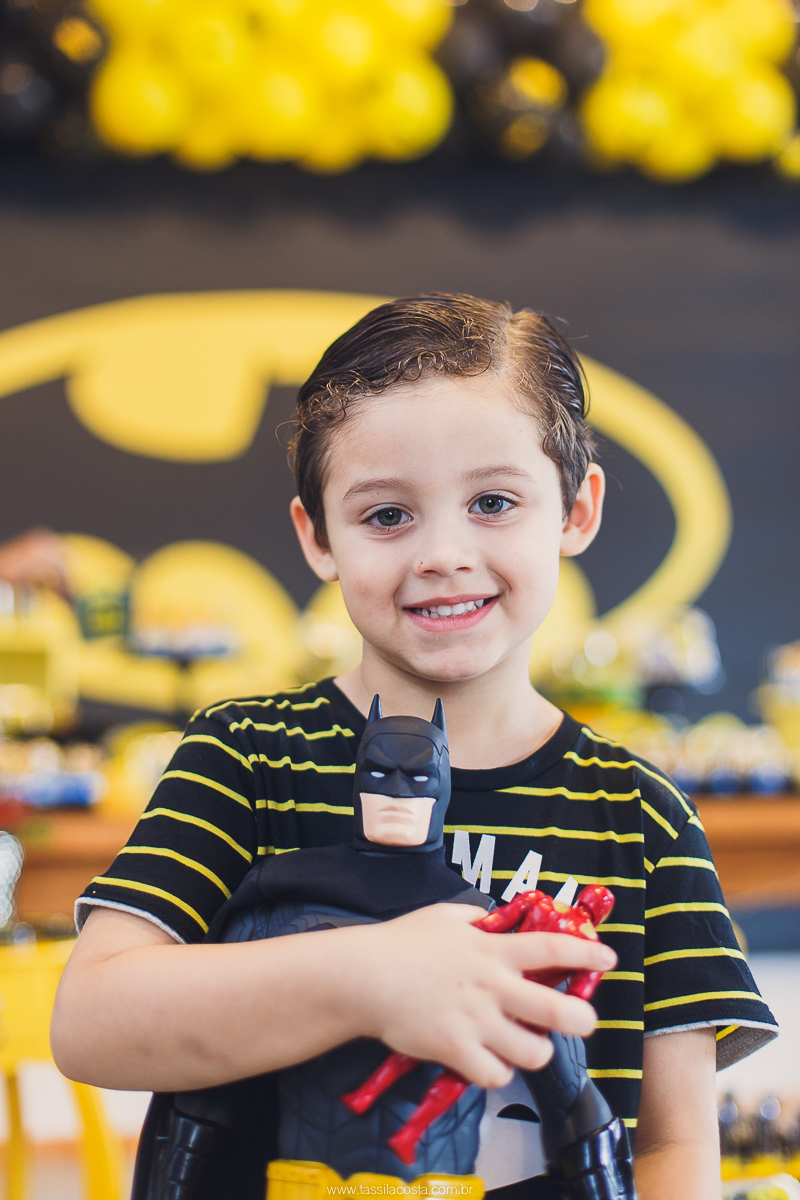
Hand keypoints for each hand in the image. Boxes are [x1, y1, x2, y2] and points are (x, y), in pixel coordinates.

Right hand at [346, 902, 616, 1089]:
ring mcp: (475, 1022)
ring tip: (528, 1047)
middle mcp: (491, 987)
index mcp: (491, 951)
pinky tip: (489, 1062)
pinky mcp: (455, 1050)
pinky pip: (495, 1075)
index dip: (584, 954)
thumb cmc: (402, 942)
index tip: (609, 959)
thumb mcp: (444, 916)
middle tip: (584, 1021)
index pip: (549, 949)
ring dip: (536, 1052)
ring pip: (532, 1053)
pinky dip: (497, 1072)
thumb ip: (476, 919)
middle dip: (581, 1019)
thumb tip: (494, 919)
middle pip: (555, 1010)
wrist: (365, 976)